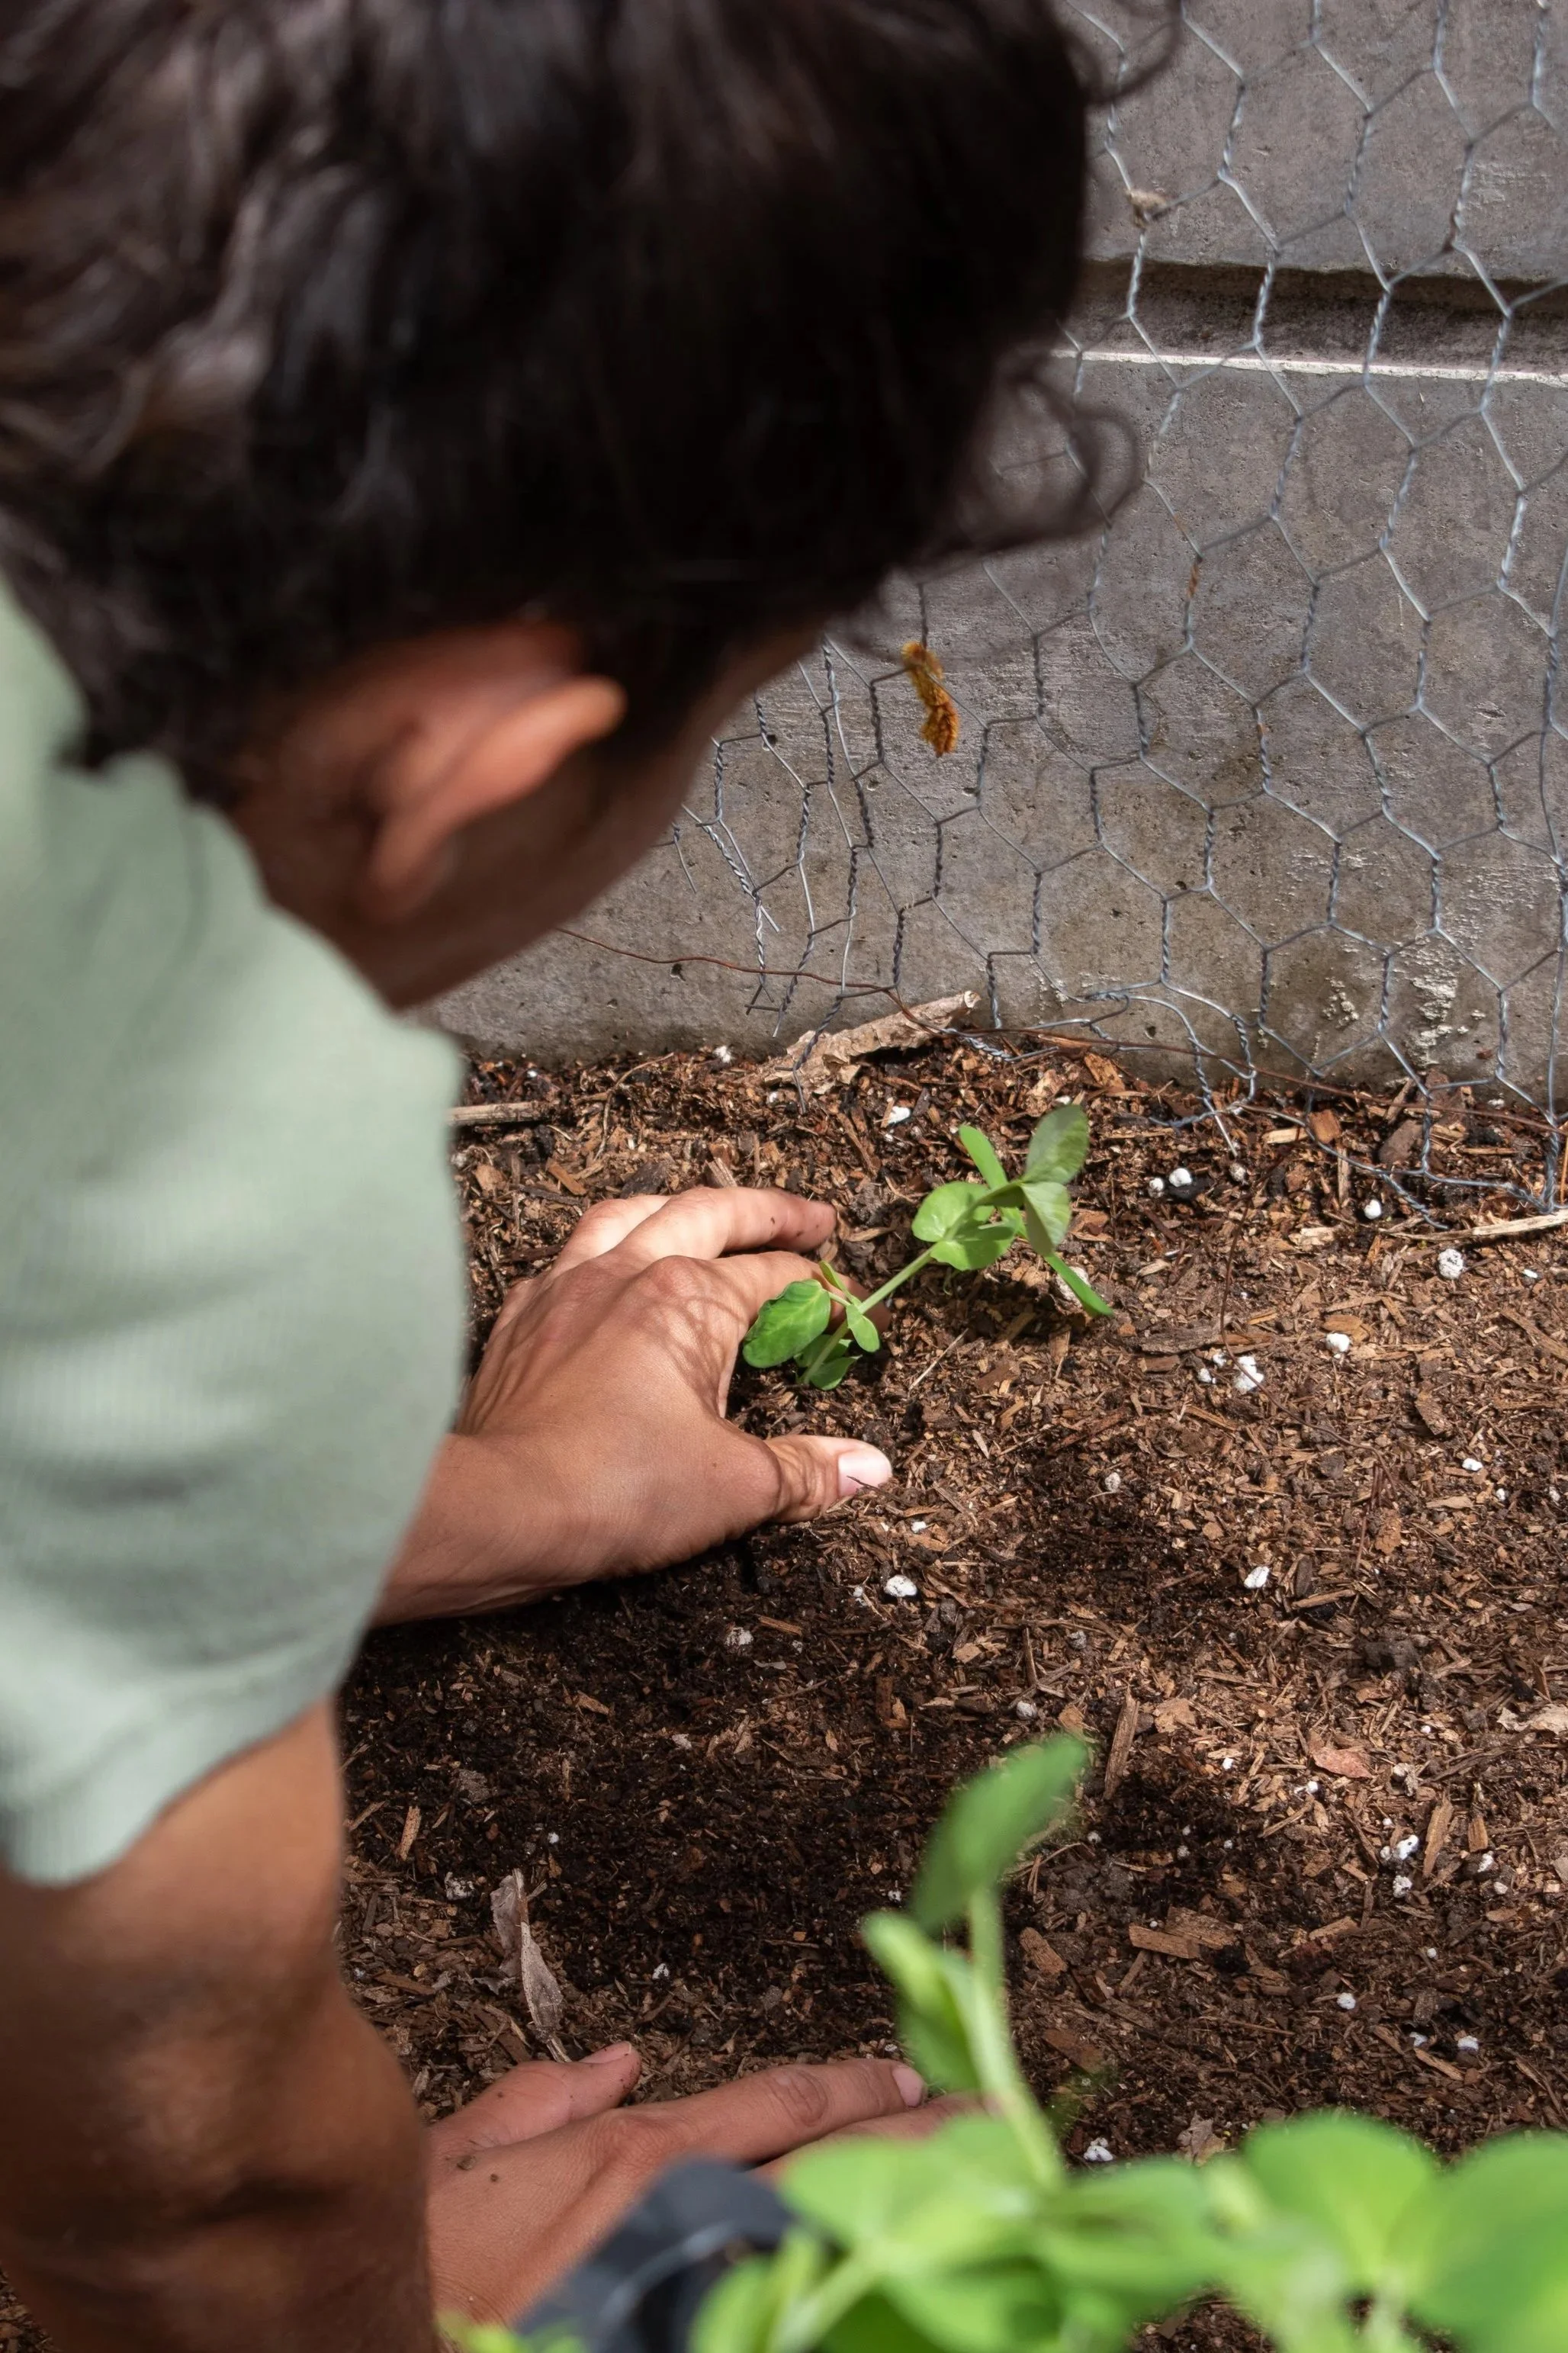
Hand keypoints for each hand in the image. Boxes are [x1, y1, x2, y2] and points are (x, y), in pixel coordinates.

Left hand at [382, 1188, 893, 1619]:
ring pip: (629, 1215)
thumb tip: (869, 1468)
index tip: (850, 1312)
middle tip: (809, 1219)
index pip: (776, 1276)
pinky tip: (608, 1272)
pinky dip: (600, 1252)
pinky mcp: (521, 1319)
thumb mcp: (736, 1486)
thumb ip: (806, 1470)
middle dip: (768, 1212)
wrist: (498, 1506)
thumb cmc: (614, 1489)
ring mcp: (566, 1287)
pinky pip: (566, 1258)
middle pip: (710, 1213)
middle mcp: (627, 1272)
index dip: (823, 1292)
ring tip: (706, 1215)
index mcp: (689, 1299)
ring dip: (678, 1208)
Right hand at [426, 2044, 947, 2327]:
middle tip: (1001, 2125)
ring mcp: (699, 2296)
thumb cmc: (415, 2266)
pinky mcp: (692, 2348)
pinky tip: (901, 2302)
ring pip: (832, 2244)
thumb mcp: (453, 2160)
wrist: (387, 2347)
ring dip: (908, 2217)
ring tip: (987, 2201)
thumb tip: (617, 2061)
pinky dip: (851, 2306)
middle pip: (833, 2170)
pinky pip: (794, 2325)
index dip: (853, 2090)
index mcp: (638, 2158)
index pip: (778, 2107)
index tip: (913, 2078)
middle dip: (920, 2143)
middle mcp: (688, 2220)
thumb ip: (537, 2102)